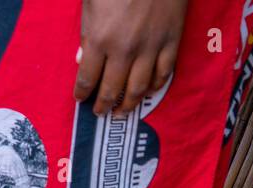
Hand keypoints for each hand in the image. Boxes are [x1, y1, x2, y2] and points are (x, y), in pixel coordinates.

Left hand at [75, 0, 189, 115]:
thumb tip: (81, 59)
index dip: (82, 93)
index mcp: (99, 39)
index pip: (87, 78)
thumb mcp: (91, 3)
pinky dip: (155, 87)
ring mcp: (150, 47)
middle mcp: (124, 50)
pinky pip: (164, 73)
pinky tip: (147, 92)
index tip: (80, 100)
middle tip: (99, 113)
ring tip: (121, 113)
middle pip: (111, 89)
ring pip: (138, 88)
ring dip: (128, 105)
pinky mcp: (172, 41)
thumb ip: (86, 32)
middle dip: (103, 105)